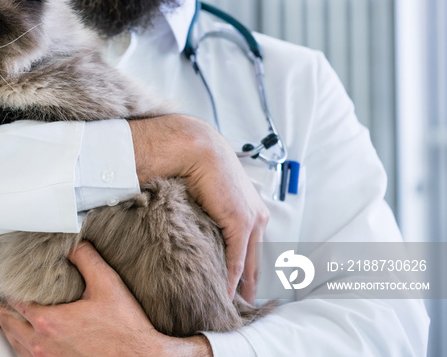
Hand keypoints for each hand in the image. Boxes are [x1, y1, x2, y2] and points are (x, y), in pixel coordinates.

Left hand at [0, 242, 211, 356]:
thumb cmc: (126, 329)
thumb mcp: (107, 284)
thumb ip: (86, 259)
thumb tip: (73, 244)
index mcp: (49, 321)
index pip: (16, 302)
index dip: (4, 291)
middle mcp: (42, 345)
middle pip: (7, 324)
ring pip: (14, 345)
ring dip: (4, 330)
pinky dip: (18, 348)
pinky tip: (22, 344)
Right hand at [129, 114, 268, 302]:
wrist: (196, 148)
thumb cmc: (198, 163)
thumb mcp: (208, 191)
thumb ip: (209, 208)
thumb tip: (197, 219)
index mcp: (251, 206)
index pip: (252, 245)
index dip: (248, 267)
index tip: (242, 286)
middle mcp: (257, 214)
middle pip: (256, 257)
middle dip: (250, 282)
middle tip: (242, 304)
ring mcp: (252, 219)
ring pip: (249, 262)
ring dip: (241, 284)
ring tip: (232, 305)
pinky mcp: (241, 222)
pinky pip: (237, 259)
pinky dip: (231, 278)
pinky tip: (224, 294)